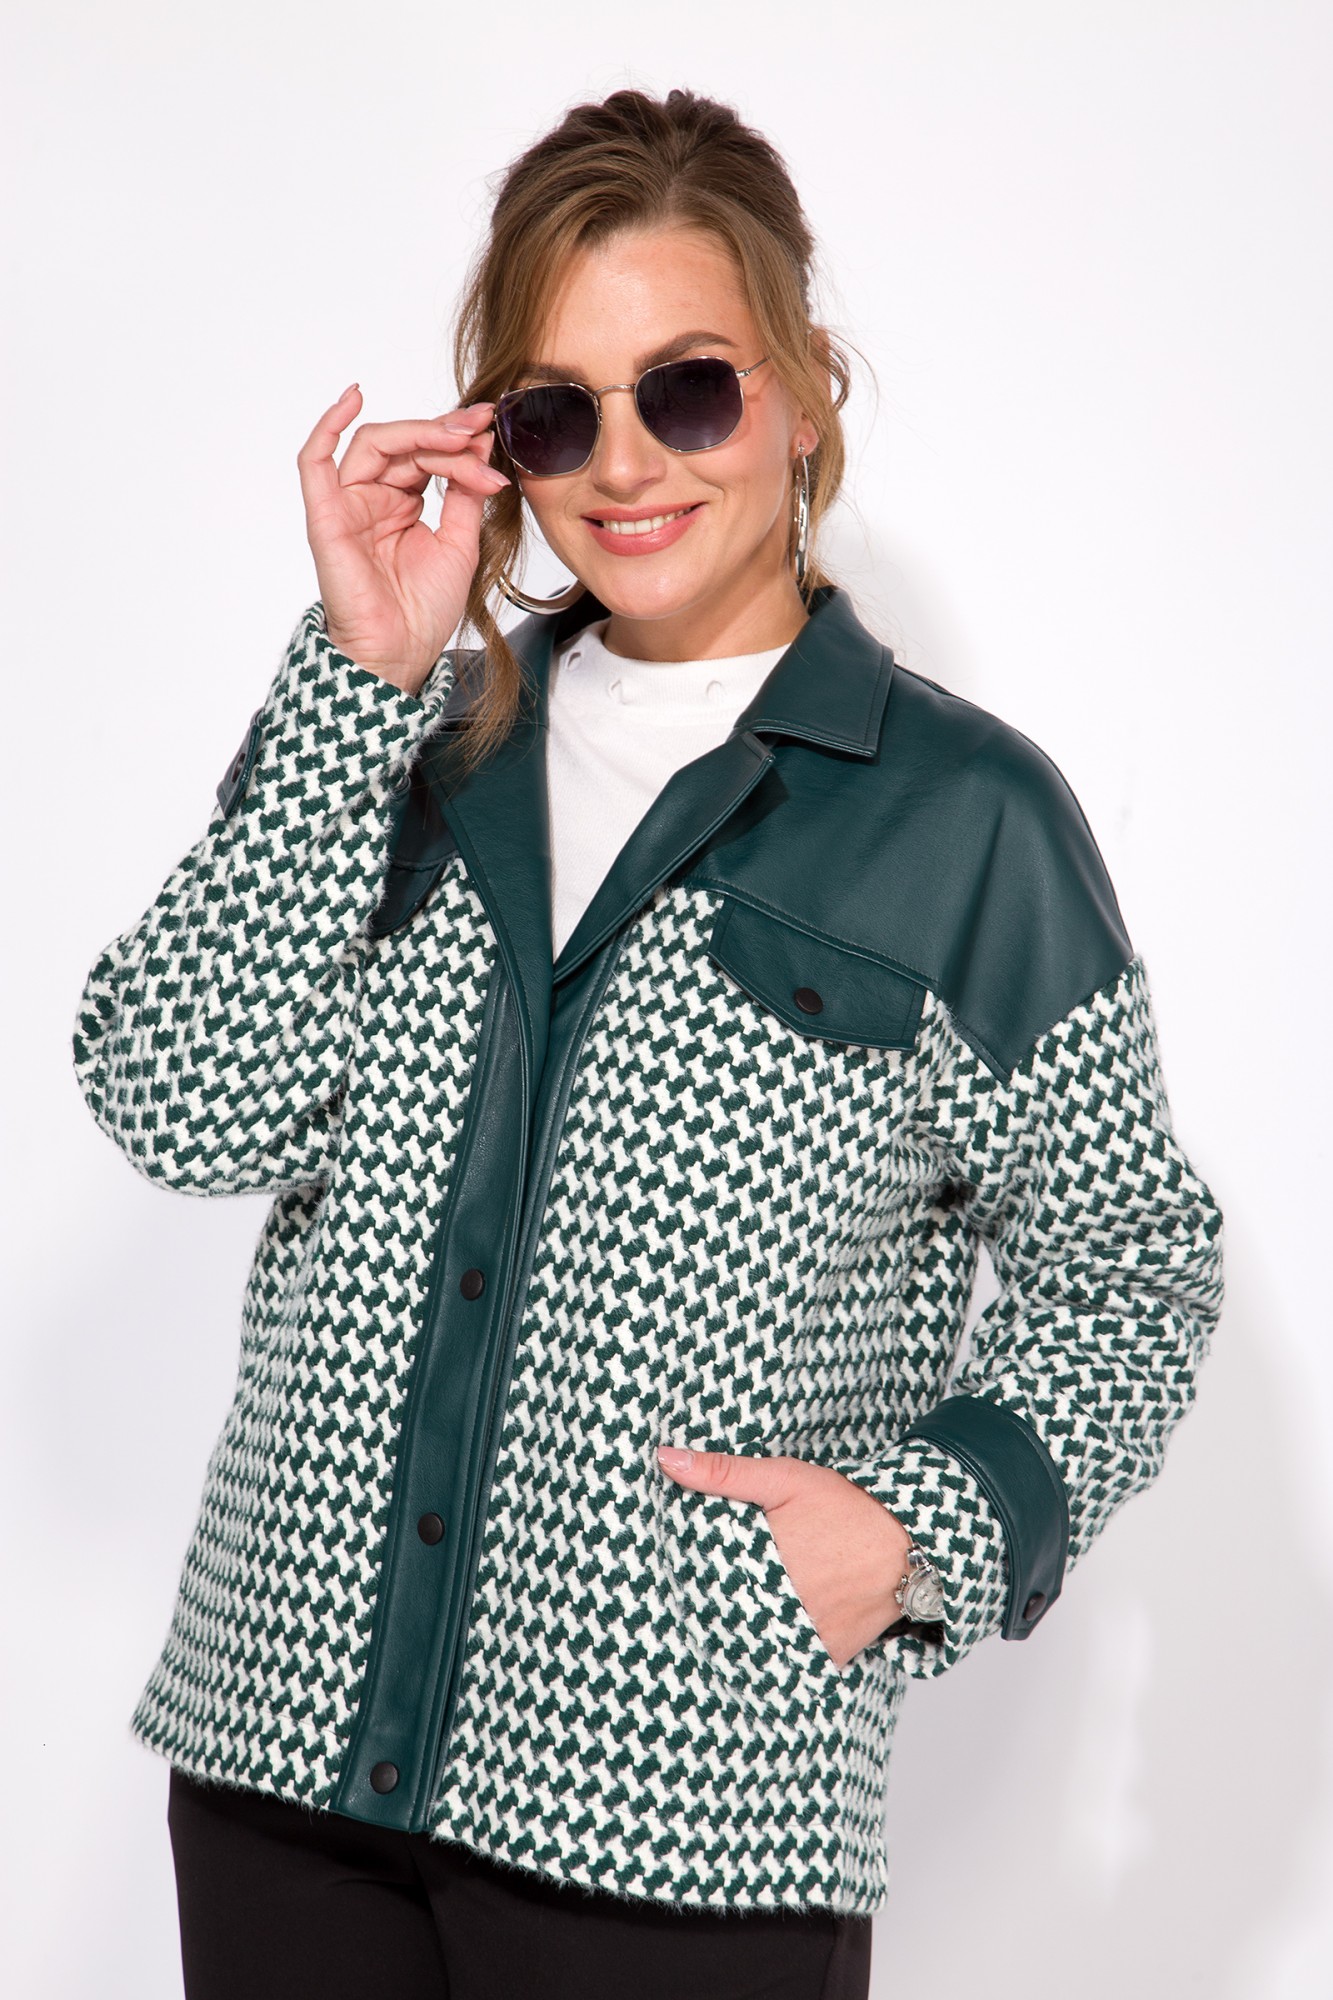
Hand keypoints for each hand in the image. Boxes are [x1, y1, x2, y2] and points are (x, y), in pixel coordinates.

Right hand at [295, 384, 511, 693]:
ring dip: (420, 433)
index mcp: (403, 504)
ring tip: (459, 436)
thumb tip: (479, 446)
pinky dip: (328, 426)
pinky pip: (314, 462)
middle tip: (481, 429)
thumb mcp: (460, 543)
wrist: (402, 652)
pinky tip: (352, 398)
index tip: (493, 429)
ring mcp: (348, 505)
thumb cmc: (424, 610)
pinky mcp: (327, 517)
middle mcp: (373, 499)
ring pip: (376, 445)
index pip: (427, 455)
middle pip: (405, 445)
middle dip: (446, 433)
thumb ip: (465, 495)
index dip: (459, 441)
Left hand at [656, 1445, 913, 1668]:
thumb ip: (722, 1472)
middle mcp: (780, 1609)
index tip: (671, 1584)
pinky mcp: (830, 1654)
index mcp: (759, 1568)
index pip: (699, 1589)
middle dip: (707, 1614)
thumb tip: (665, 1459)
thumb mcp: (783, 1479)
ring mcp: (806, 1637)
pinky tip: (765, 1636)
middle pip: (724, 1621)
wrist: (910, 1540)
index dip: (683, 1587)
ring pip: (755, 1646)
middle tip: (683, 1608)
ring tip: (720, 1626)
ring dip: (740, 1636)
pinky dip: (777, 1653)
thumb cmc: (846, 1507)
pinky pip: (792, 1662)